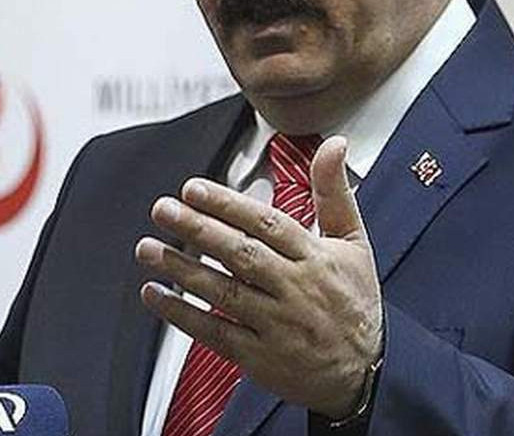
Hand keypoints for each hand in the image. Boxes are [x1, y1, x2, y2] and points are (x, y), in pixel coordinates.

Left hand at [134, 135, 383, 418]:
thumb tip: (334, 144)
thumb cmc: (354, 299)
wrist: (366, 370)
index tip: (193, 189)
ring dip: (182, 269)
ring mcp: (277, 325)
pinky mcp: (260, 357)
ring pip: (224, 293)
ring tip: (148, 248)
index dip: (228, 205)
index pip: (268, 224)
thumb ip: (335, 192)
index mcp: (316, 257)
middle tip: (162, 209)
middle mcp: (296, 289)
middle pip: (242, 255)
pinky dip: (182, 314)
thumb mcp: (355, 241)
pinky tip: (155, 294)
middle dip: (198, 230)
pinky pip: (215, 332)